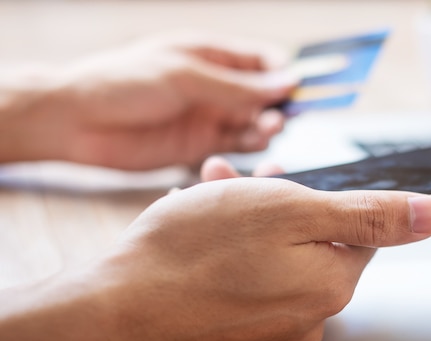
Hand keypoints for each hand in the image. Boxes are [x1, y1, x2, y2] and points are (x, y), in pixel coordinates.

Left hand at [0, 33, 296, 169]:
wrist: (78, 122)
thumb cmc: (124, 82)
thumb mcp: (185, 76)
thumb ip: (236, 85)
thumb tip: (286, 82)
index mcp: (211, 54)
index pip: (261, 59)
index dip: (285, 71)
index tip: (301, 85)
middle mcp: (215, 86)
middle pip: (263, 93)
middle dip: (279, 102)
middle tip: (284, 114)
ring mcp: (208, 116)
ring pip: (252, 121)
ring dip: (266, 125)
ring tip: (268, 128)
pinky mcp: (199, 145)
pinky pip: (236, 144)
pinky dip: (250, 145)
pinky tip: (255, 143)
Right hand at [0, 178, 430, 340]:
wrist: (115, 312)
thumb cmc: (195, 252)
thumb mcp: (291, 209)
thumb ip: (371, 215)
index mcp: (331, 283)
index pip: (354, 232)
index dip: (315, 198)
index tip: (284, 184)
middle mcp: (308, 315)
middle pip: (308, 243)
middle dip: (273, 204)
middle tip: (235, 182)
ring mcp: (269, 331)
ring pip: (270, 259)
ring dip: (245, 220)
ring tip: (207, 197)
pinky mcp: (234, 336)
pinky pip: (243, 283)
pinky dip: (226, 253)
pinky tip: (195, 231)